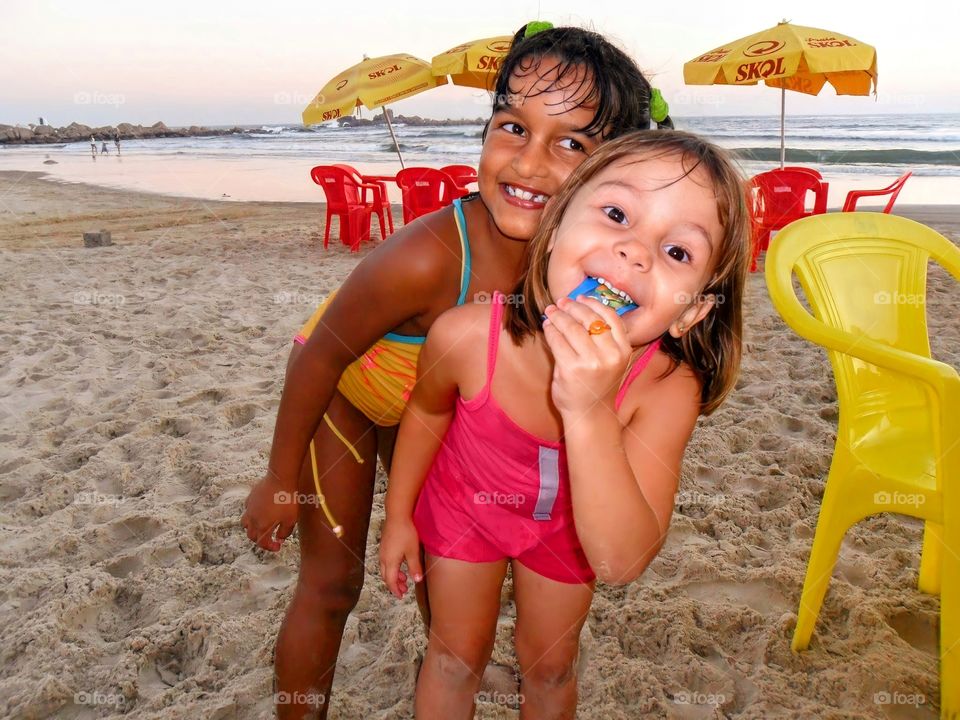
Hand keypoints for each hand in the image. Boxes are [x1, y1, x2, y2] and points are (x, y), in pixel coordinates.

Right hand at [241, 474, 298, 551]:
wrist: (280, 479)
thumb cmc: (287, 500)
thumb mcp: (291, 519)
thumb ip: (284, 532)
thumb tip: (279, 538)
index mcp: (262, 526)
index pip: (262, 543)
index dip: (270, 547)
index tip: (278, 546)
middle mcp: (252, 519)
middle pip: (251, 535)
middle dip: (260, 540)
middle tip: (270, 539)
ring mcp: (249, 508)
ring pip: (245, 523)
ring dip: (252, 528)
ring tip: (261, 526)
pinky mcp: (250, 498)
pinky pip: (247, 510)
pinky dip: (251, 514)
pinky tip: (260, 511)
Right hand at [379, 516, 423, 598]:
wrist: (397, 515)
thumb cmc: (406, 532)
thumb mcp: (413, 551)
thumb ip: (414, 567)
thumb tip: (417, 580)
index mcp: (389, 562)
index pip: (390, 581)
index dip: (395, 590)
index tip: (401, 596)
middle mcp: (383, 558)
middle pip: (386, 576)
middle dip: (394, 584)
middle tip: (404, 589)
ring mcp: (382, 551)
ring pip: (385, 569)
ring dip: (393, 575)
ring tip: (404, 577)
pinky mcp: (384, 545)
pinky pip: (385, 561)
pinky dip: (392, 567)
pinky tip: (400, 564)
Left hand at [542, 296, 631, 415]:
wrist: (590, 414)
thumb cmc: (598, 385)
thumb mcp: (611, 360)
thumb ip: (603, 338)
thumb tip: (581, 307)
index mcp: (624, 350)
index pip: (610, 317)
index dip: (594, 303)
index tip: (581, 297)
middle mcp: (610, 355)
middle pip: (589, 319)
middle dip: (573, 306)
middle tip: (561, 302)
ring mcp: (591, 363)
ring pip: (572, 328)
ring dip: (558, 316)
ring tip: (551, 311)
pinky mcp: (571, 369)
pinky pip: (557, 341)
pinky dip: (550, 330)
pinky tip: (547, 326)